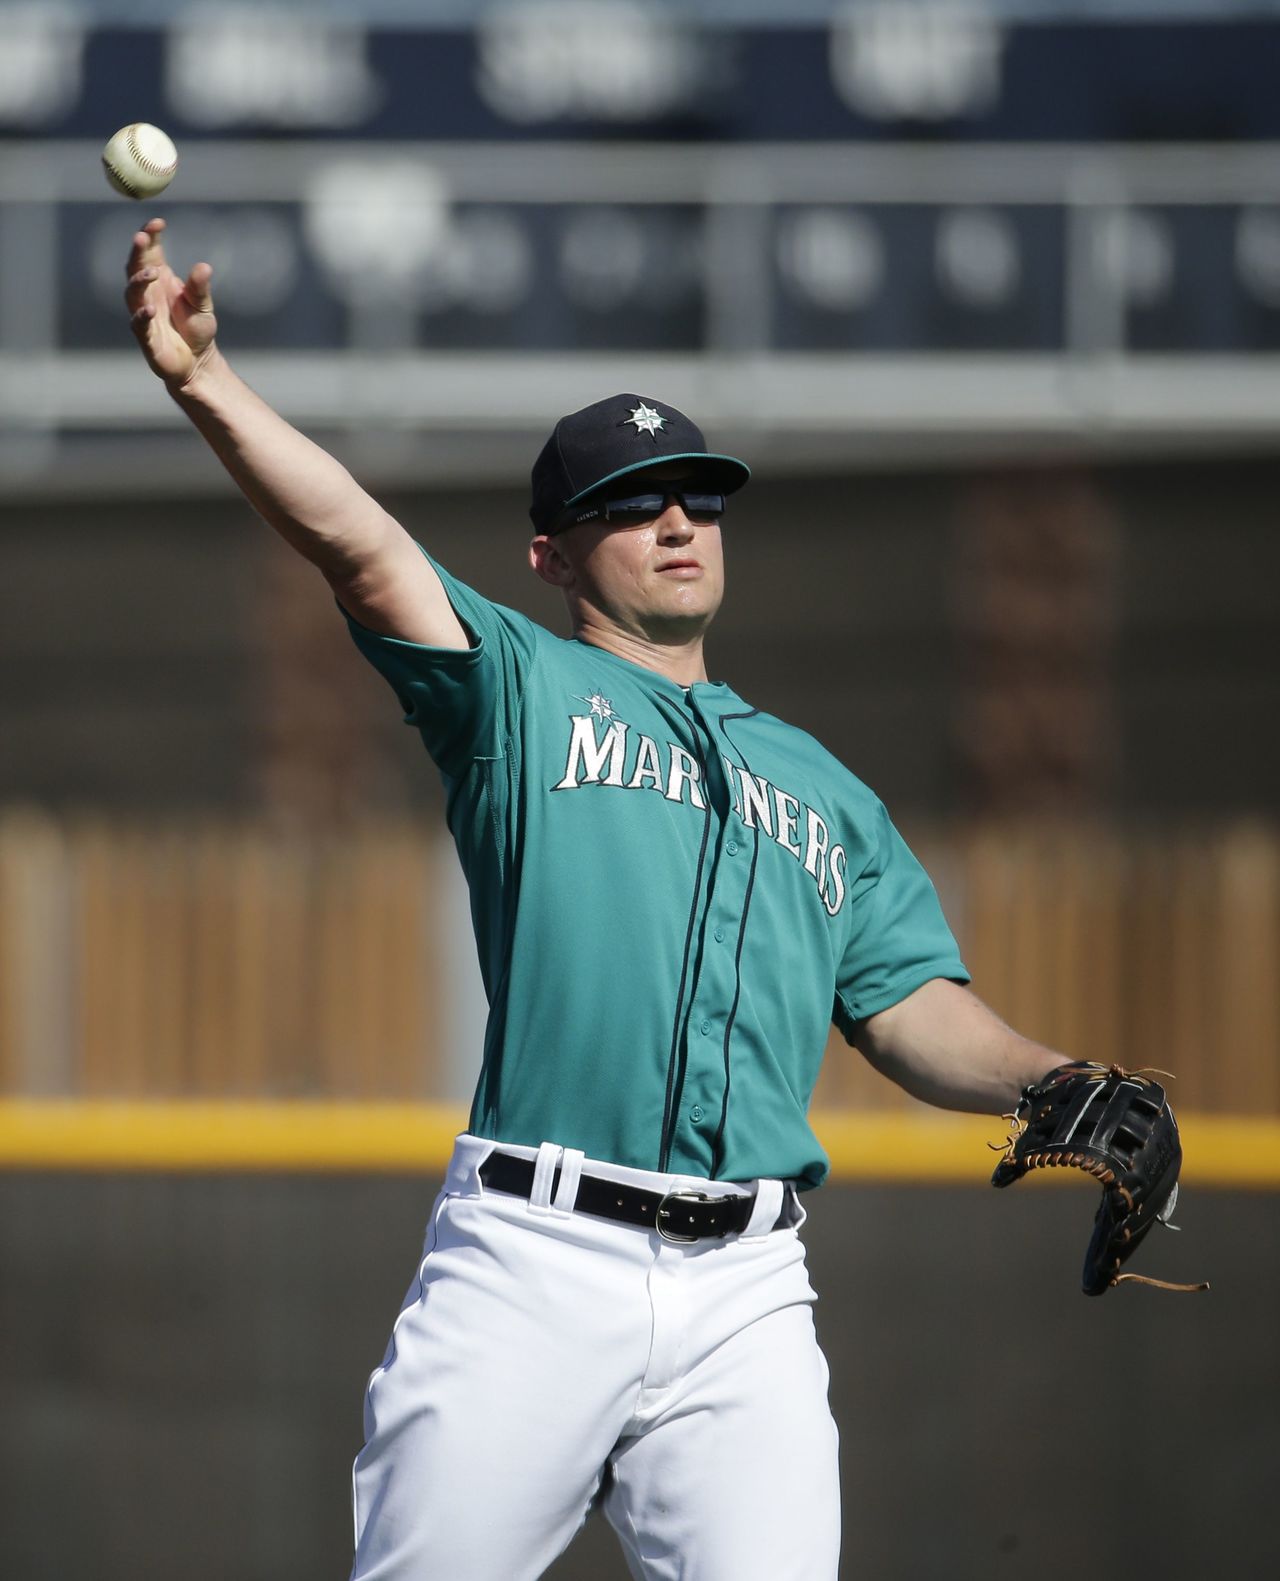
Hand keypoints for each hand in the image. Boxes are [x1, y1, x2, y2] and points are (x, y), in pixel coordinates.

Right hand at [124, 217, 217, 389]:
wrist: (197, 362)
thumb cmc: (196, 329)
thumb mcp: (203, 305)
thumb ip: (200, 287)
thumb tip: (204, 267)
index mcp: (160, 280)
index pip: (150, 253)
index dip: (150, 236)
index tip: (157, 222)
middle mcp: (148, 293)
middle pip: (135, 267)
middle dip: (137, 251)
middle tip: (141, 236)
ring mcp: (143, 313)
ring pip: (132, 293)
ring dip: (139, 280)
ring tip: (152, 273)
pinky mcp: (146, 337)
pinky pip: (138, 324)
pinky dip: (141, 316)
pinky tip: (149, 310)